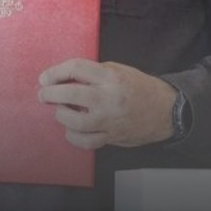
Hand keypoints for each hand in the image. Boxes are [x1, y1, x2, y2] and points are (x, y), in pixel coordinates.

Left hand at [37, 59, 176, 149]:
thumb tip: (61, 78)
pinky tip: (72, 129)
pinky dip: (73, 136)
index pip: (75, 69)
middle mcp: (108, 98)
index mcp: (110, 77)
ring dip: (61, 115)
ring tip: (61, 110)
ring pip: (73, 121)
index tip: (44, 78)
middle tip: (44, 94)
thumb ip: (91, 73)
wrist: (165, 110)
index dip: (55, 72)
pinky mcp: (111, 137)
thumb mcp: (117, 70)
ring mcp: (109, 120)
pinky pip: (85, 141)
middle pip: (69, 94)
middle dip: (50, 94)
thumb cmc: (138, 87)